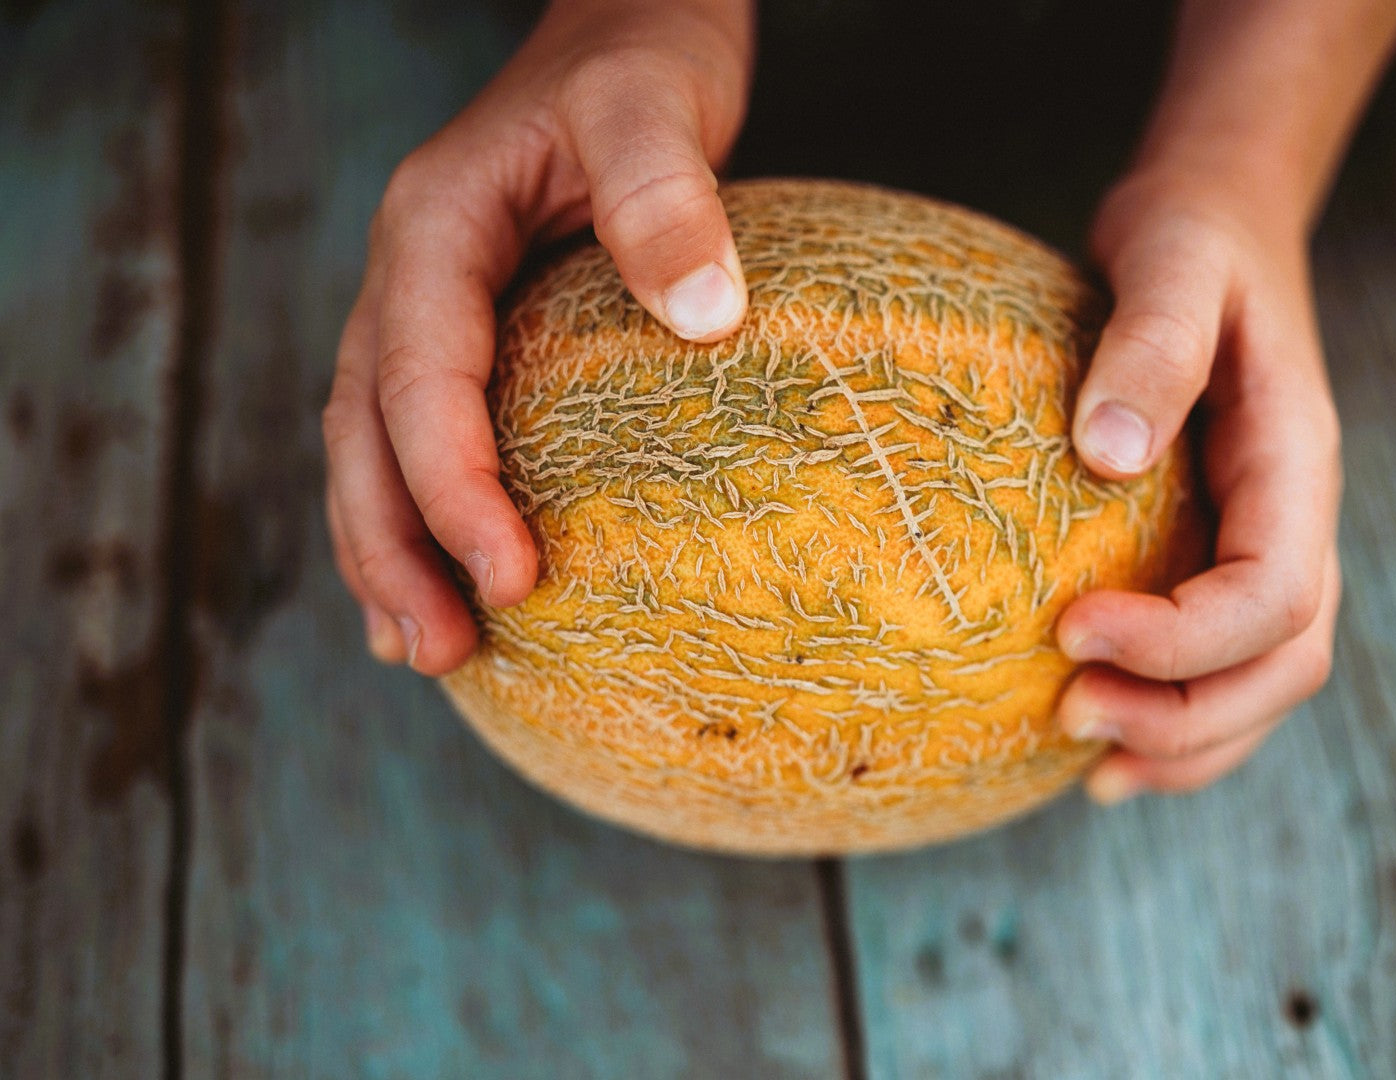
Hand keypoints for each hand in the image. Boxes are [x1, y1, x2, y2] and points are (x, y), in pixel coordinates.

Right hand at [322, 0, 752, 673]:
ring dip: (390, 551)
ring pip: (372, 444)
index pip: (418, 378)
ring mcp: (429, 306)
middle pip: (364, 432)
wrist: (628, 26)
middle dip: (393, 548)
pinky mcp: (471, 331)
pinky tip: (444, 582)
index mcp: (435, 227)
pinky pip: (417, 432)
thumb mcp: (655, 103)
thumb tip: (702, 316)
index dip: (452, 487)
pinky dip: (419, 514)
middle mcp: (410, 274)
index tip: (513, 577)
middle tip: (443, 651)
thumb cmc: (644, 58)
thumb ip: (666, 194)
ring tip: (425, 651)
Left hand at [1056, 170, 1343, 802]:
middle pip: (1281, 664)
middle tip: (1067, 714)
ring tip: (1088, 770)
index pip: (1274, 594)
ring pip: (1259, 683)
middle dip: (1185, 714)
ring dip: (1184, 740)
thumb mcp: (1172, 263)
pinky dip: (1172, 718)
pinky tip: (1099, 744)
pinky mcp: (1213, 550)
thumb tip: (1105, 453)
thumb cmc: (1192, 238)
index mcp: (1294, 464)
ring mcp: (1259, 541)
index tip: (1071, 628)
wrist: (1216, 223)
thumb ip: (1152, 344)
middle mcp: (1291, 520)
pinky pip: (1218, 662)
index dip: (1183, 638)